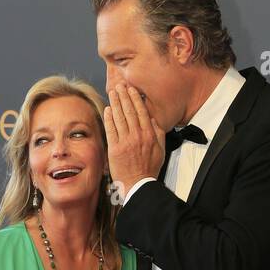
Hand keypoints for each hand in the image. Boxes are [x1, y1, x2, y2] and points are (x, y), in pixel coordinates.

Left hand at [104, 81, 166, 200]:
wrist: (139, 185)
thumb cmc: (149, 169)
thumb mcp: (161, 150)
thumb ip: (158, 133)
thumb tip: (153, 119)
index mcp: (149, 135)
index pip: (141, 112)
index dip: (135, 99)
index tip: (131, 89)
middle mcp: (137, 136)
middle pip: (129, 111)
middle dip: (124, 96)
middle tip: (119, 85)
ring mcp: (126, 142)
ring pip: (119, 118)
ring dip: (115, 103)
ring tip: (112, 93)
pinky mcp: (115, 149)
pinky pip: (111, 130)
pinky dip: (109, 118)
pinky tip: (108, 109)